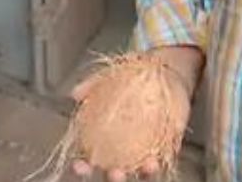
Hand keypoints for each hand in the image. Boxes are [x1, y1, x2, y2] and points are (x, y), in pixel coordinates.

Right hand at [70, 46, 200, 180]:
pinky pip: (163, 155)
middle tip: (115, 172)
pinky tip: (158, 158)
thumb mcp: (108, 79)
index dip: (82, 165)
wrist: (163, 71)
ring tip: (146, 166)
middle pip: (115, 168)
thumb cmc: (131, 79)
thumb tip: (75, 93)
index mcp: (105, 136)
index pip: (90, 156)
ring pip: (141, 166)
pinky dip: (160, 159)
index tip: (80, 165)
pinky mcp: (166, 141)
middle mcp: (124, 146)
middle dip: (114, 175)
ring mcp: (146, 146)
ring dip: (143, 171)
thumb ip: (90, 87)